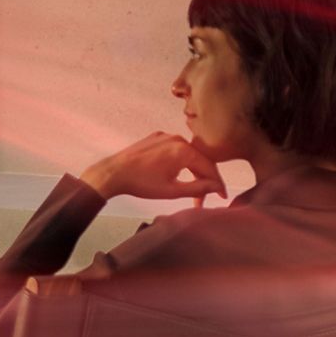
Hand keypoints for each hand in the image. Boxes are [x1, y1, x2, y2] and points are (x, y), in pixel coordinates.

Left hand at [81, 132, 227, 206]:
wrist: (113, 173)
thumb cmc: (141, 183)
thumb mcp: (172, 190)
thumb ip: (198, 188)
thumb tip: (217, 188)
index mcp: (183, 150)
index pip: (209, 167)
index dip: (217, 184)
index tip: (222, 196)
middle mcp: (177, 138)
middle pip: (199, 160)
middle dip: (204, 180)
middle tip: (203, 199)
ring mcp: (165, 136)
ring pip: (188, 154)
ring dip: (192, 171)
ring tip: (192, 191)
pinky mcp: (156, 138)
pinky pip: (175, 149)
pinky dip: (181, 162)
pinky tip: (179, 175)